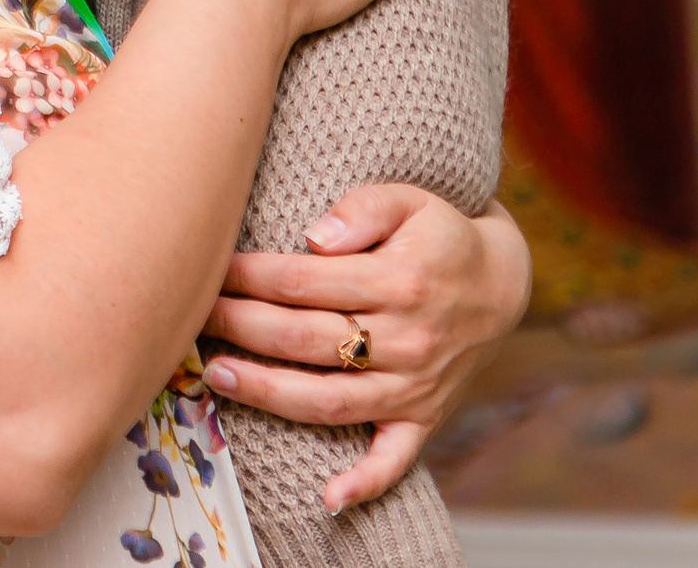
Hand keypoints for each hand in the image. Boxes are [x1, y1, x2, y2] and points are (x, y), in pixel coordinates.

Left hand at [203, 185, 532, 514]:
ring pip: (330, 400)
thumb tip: (314, 237)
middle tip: (194, 316)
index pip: (303, 282)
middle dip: (240, 326)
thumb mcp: (410, 200)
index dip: (249, 276)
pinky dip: (364, 483)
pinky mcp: (423, 418)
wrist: (502, 284)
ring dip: (269, 394)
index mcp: (400, 281)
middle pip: (305, 340)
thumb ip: (362, 209)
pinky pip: (394, 460)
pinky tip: (327, 498)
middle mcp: (408, 339)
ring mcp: (415, 385)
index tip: (212, 268)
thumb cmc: (439, 235)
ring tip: (216, 376)